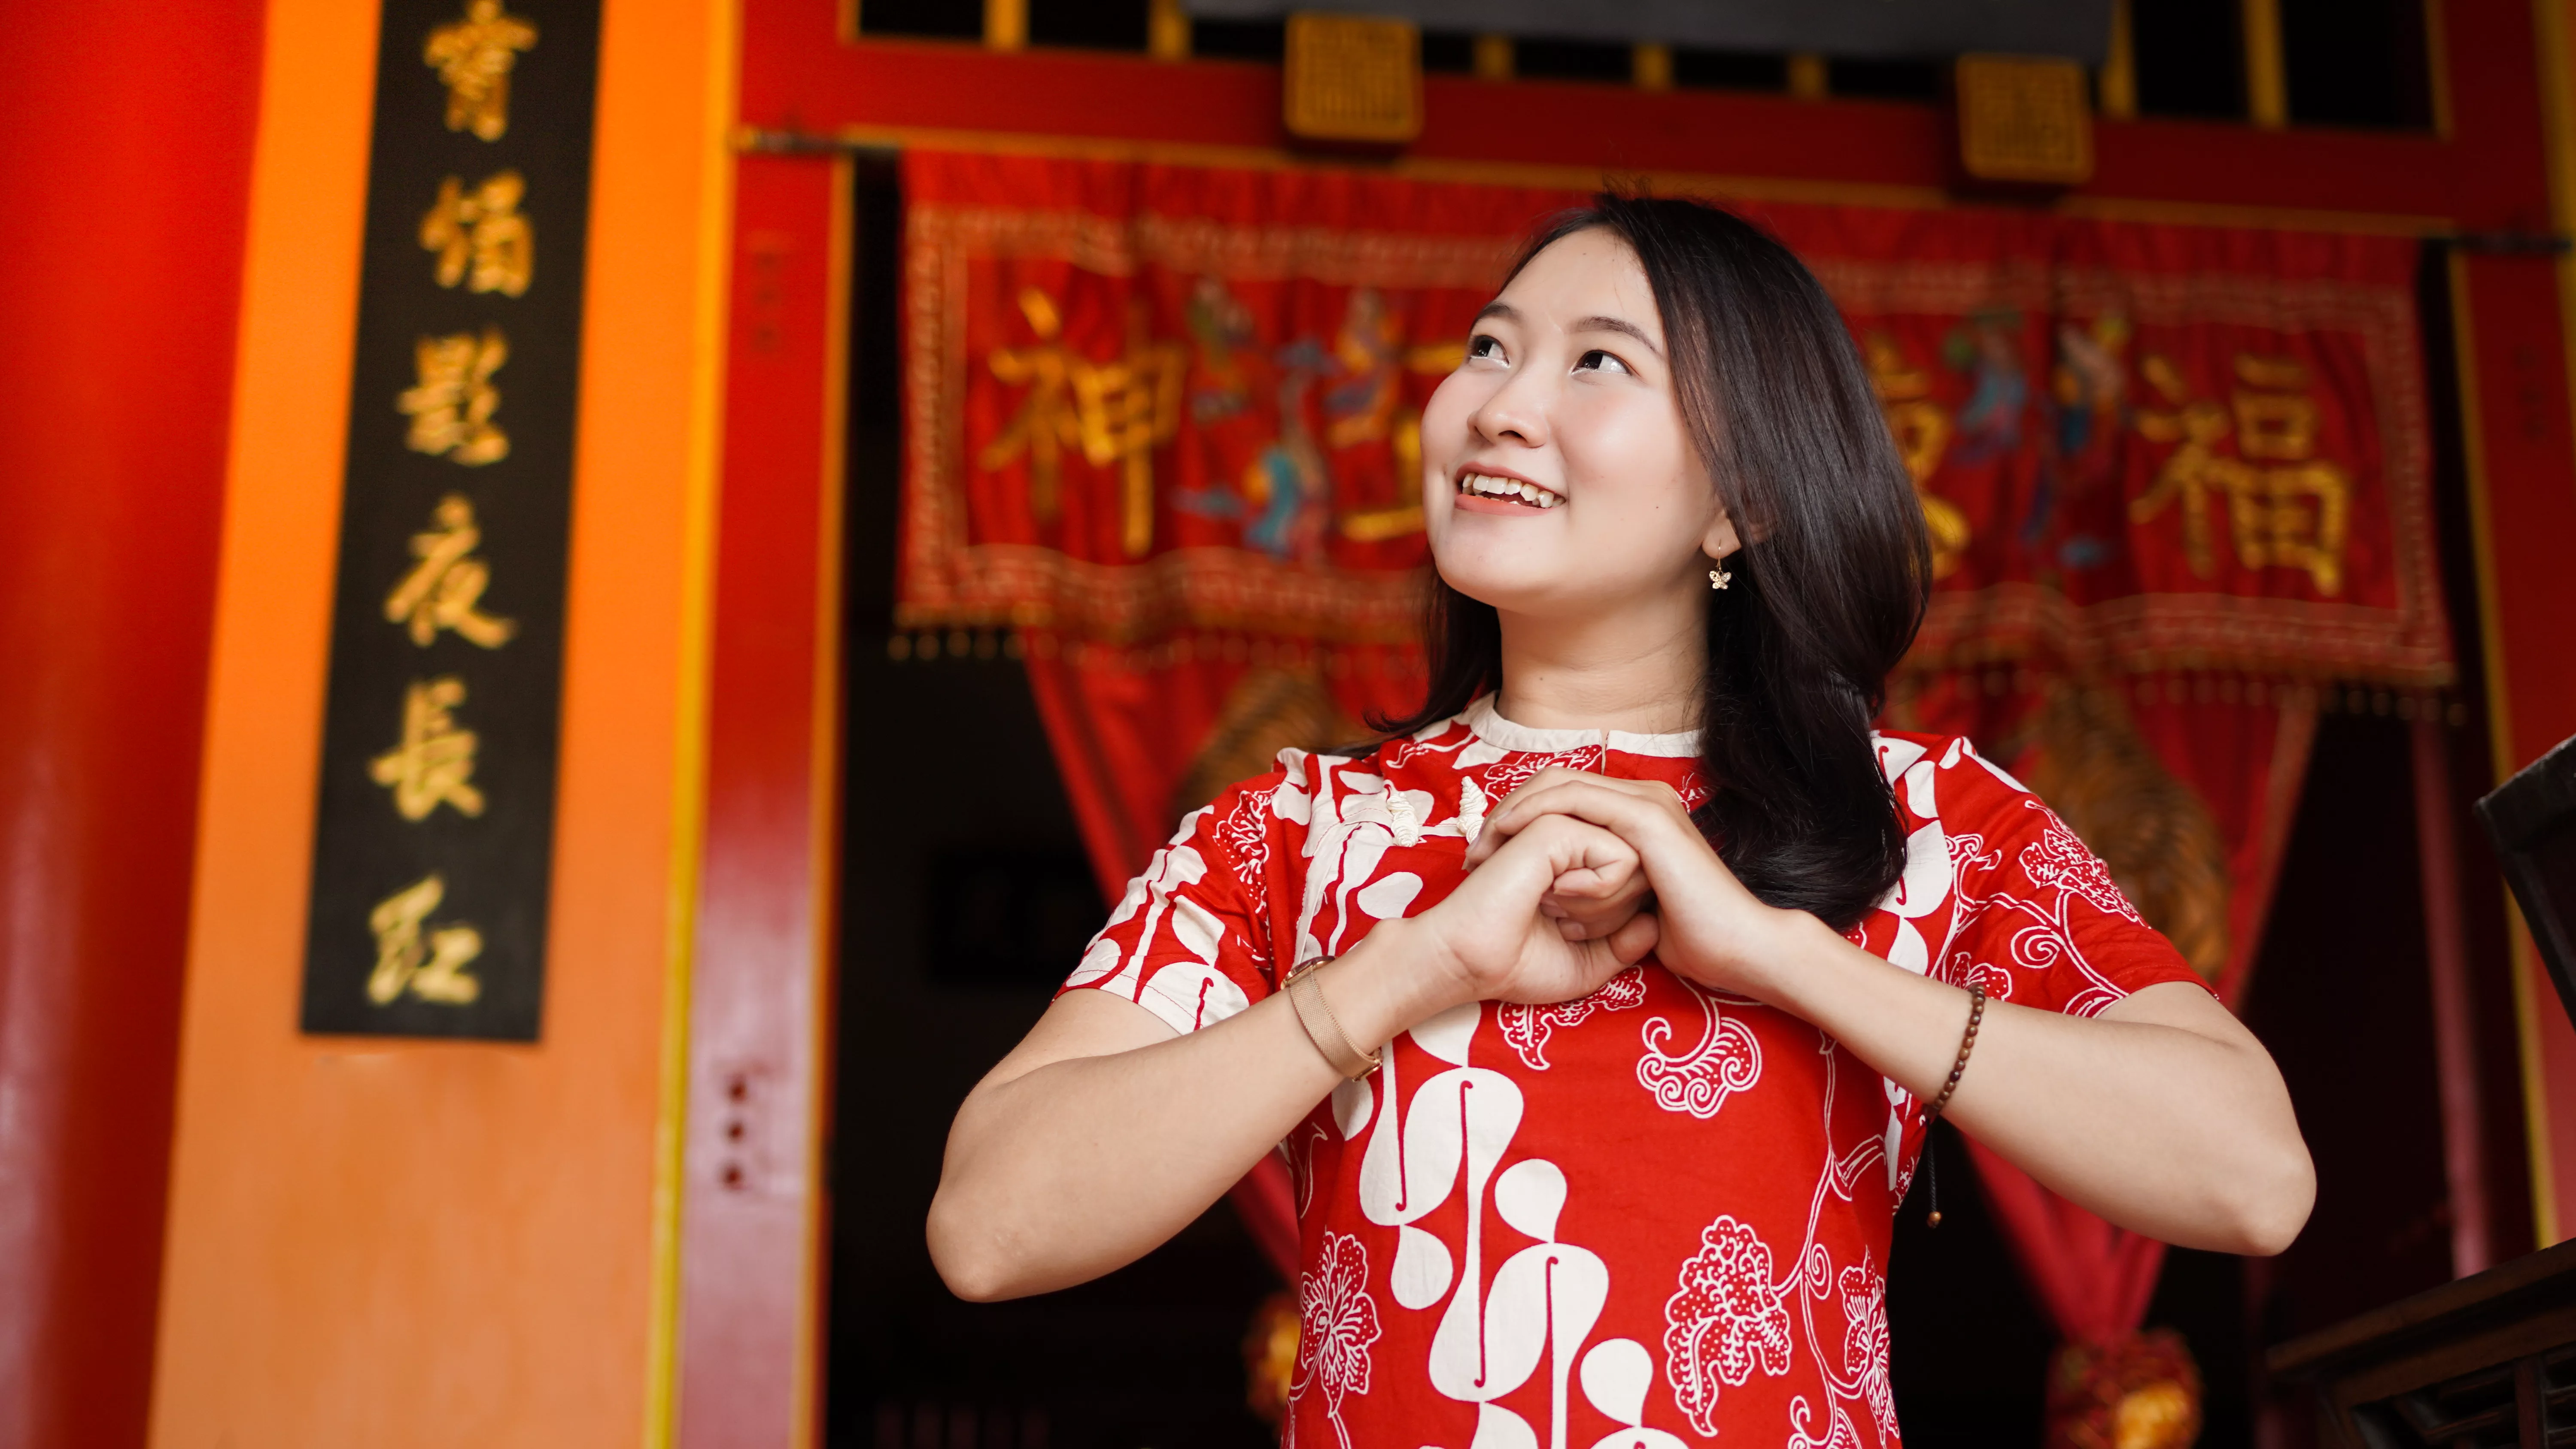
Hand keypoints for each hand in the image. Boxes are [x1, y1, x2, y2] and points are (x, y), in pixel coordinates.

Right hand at [1414, 812, 1659, 1008]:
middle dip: (1612, 913)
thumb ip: (1626, 945)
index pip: (1639, 882)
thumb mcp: (1588, 963)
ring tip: (1553, 908)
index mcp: (1576, 866)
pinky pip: (1620, 858)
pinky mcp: (1558, 827)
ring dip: (1603, 905)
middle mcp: (1573, 841)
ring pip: (1637, 862)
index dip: (1615, 920)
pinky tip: (1551, 895)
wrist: (1474, 964)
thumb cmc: (1519, 965)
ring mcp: (1565, 828)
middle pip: (1645, 870)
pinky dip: (1596, 892)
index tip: (1564, 930)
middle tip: (1559, 920)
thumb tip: (1653, 920)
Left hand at [1464, 768, 1811, 1000]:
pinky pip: (1575, 803)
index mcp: (1640, 815)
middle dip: (1508, 810)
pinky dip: (1536, 815)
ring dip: (1514, 812)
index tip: (1485, 854)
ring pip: (1560, 786)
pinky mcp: (1646, 819)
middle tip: (1474, 847)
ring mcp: (1647, 804)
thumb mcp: (1630, 904)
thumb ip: (1603, 884)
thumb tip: (1562, 889)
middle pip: (1555, 782)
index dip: (1520, 816)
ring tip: (1484, 845)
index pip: (1565, 795)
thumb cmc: (1693, 937)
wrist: (1738, 950)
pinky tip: (1509, 838)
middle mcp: (1643, 799)